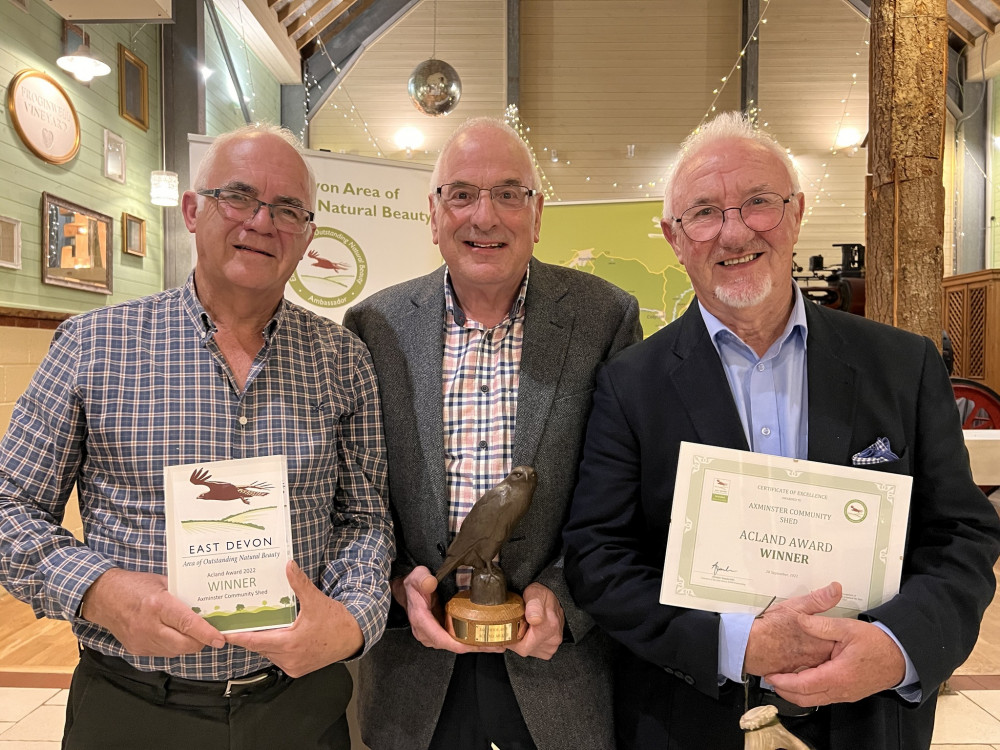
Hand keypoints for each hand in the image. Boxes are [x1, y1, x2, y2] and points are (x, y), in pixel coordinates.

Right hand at [81, 568, 224, 656]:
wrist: (103, 597)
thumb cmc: (134, 585)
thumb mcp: (162, 582)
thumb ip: (183, 593)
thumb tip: (206, 603)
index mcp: (158, 605)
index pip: (187, 624)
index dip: (206, 633)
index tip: (220, 639)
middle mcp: (149, 626)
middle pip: (184, 644)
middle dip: (200, 641)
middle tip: (209, 634)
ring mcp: (141, 640)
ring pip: (175, 651)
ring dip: (187, 644)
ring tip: (191, 632)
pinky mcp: (136, 649)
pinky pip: (163, 653)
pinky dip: (173, 646)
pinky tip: (172, 634)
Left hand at [225, 560, 363, 677]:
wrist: (352, 637)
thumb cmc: (335, 621)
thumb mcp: (316, 601)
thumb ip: (299, 584)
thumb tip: (289, 566)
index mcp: (290, 644)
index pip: (255, 642)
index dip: (238, 637)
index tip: (223, 634)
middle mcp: (289, 659)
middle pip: (260, 647)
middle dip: (250, 636)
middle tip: (238, 623)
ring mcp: (293, 666)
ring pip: (268, 653)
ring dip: (263, 642)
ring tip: (257, 627)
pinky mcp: (297, 669)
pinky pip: (278, 658)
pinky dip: (274, 648)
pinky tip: (276, 636)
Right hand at [393, 566, 501, 653]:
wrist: (407, 590)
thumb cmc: (414, 584)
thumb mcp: (417, 576)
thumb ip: (423, 578)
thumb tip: (430, 583)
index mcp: (422, 621)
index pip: (441, 639)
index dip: (458, 644)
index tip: (476, 645)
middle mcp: (426, 633)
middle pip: (452, 646)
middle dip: (474, 647)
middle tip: (496, 646)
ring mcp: (433, 635)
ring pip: (455, 645)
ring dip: (474, 646)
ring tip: (495, 644)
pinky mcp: (439, 633)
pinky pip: (455, 640)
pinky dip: (470, 641)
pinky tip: (484, 639)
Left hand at [506, 583, 563, 659]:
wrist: (552, 597)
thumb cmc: (541, 595)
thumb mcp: (535, 593)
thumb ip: (534, 606)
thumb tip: (534, 619)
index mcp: (549, 626)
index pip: (523, 647)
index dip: (511, 641)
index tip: (505, 629)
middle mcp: (553, 638)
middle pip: (525, 649)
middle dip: (515, 639)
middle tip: (513, 625)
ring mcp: (553, 645)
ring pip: (529, 651)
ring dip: (522, 641)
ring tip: (522, 627)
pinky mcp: (551, 648)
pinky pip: (534, 651)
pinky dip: (528, 643)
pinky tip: (528, 632)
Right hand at [744, 582, 841, 676]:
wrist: (749, 646)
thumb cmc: (769, 627)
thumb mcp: (794, 606)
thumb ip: (818, 600)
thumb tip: (835, 589)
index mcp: (820, 640)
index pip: (843, 641)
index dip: (846, 637)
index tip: (848, 634)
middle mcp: (816, 657)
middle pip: (835, 657)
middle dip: (838, 652)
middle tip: (837, 645)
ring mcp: (805, 667)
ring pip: (823, 667)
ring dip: (825, 662)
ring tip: (823, 654)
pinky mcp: (794, 674)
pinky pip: (807, 675)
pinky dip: (810, 671)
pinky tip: (807, 665)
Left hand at [766, 614, 905, 705]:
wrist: (901, 657)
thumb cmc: (877, 643)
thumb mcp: (848, 628)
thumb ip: (822, 625)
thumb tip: (800, 620)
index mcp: (838, 675)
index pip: (804, 685)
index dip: (784, 682)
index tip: (771, 675)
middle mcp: (841, 690)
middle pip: (806, 698)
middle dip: (785, 691)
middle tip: (771, 679)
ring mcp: (845, 694)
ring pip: (814, 700)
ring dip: (796, 693)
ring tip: (782, 680)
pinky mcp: (848, 694)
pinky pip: (824, 698)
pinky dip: (809, 692)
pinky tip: (802, 680)